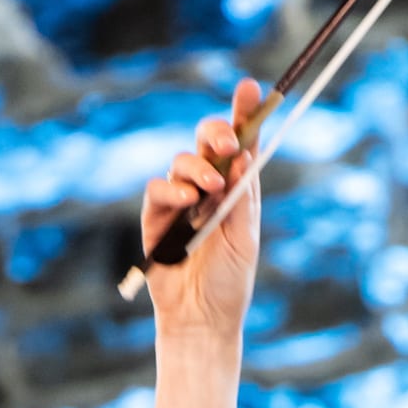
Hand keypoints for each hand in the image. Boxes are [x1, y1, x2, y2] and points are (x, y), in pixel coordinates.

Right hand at [139, 81, 263, 342]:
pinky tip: (187, 200)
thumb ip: (242, 197)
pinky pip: (158, 189)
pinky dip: (172, 189)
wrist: (202, 319)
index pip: (240, 144)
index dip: (244, 114)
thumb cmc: (229, 282)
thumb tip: (244, 155)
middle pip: (207, 142)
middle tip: (230, 140)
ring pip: (183, 162)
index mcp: (236, 190)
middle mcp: (207, 189)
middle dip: (217, 132)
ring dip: (198, 167)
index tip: (251, 88)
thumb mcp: (244, 238)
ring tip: (211, 188)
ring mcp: (180, 201)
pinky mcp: (156, 217)